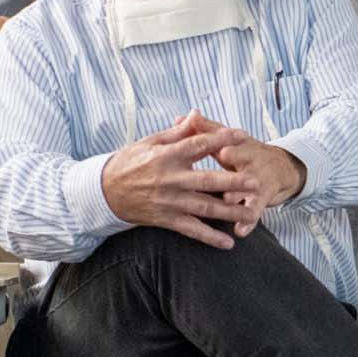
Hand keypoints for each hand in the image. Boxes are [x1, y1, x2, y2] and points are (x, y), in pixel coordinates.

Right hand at [99, 111, 263, 248]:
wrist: (103, 191)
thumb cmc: (129, 162)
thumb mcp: (150, 142)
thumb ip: (178, 132)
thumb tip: (196, 114)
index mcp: (167, 156)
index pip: (198, 145)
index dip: (221, 139)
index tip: (242, 135)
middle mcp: (170, 179)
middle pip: (206, 180)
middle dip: (232, 182)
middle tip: (255, 182)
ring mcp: (169, 202)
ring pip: (204, 207)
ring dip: (229, 211)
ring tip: (250, 212)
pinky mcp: (166, 219)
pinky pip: (191, 230)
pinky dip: (210, 237)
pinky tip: (228, 243)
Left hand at [190, 112, 307, 236]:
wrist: (283, 168)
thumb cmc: (247, 152)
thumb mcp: (231, 140)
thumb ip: (207, 129)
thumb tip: (185, 115)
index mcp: (239, 144)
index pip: (225, 137)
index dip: (216, 134)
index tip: (202, 129)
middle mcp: (250, 160)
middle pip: (241, 158)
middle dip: (233, 158)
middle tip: (224, 157)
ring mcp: (257, 180)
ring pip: (247, 187)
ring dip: (238, 194)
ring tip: (229, 201)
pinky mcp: (262, 198)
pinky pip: (254, 211)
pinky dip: (248, 221)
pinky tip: (240, 231)